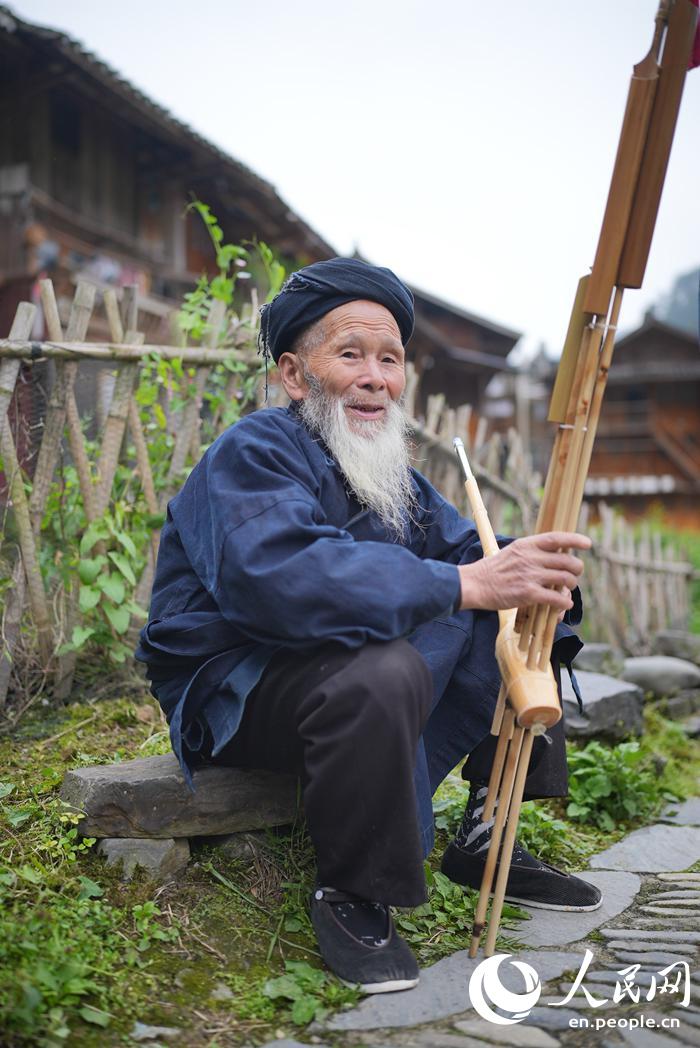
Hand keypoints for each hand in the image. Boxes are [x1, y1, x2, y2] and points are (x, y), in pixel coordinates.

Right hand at [457, 531, 589, 612]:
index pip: (556, 538)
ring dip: (571, 586)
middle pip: (567, 561)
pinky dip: (564, 603)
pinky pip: (556, 598)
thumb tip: (554, 555)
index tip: (588, 544)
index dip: (575, 540)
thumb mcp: (512, 552)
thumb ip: (531, 552)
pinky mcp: (528, 594)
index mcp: (526, 545)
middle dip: (576, 569)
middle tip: (574, 575)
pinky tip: (563, 605)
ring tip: (567, 591)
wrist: (474, 584)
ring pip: (565, 579)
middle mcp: (530, 558)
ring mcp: (530, 576)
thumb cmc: (493, 570)